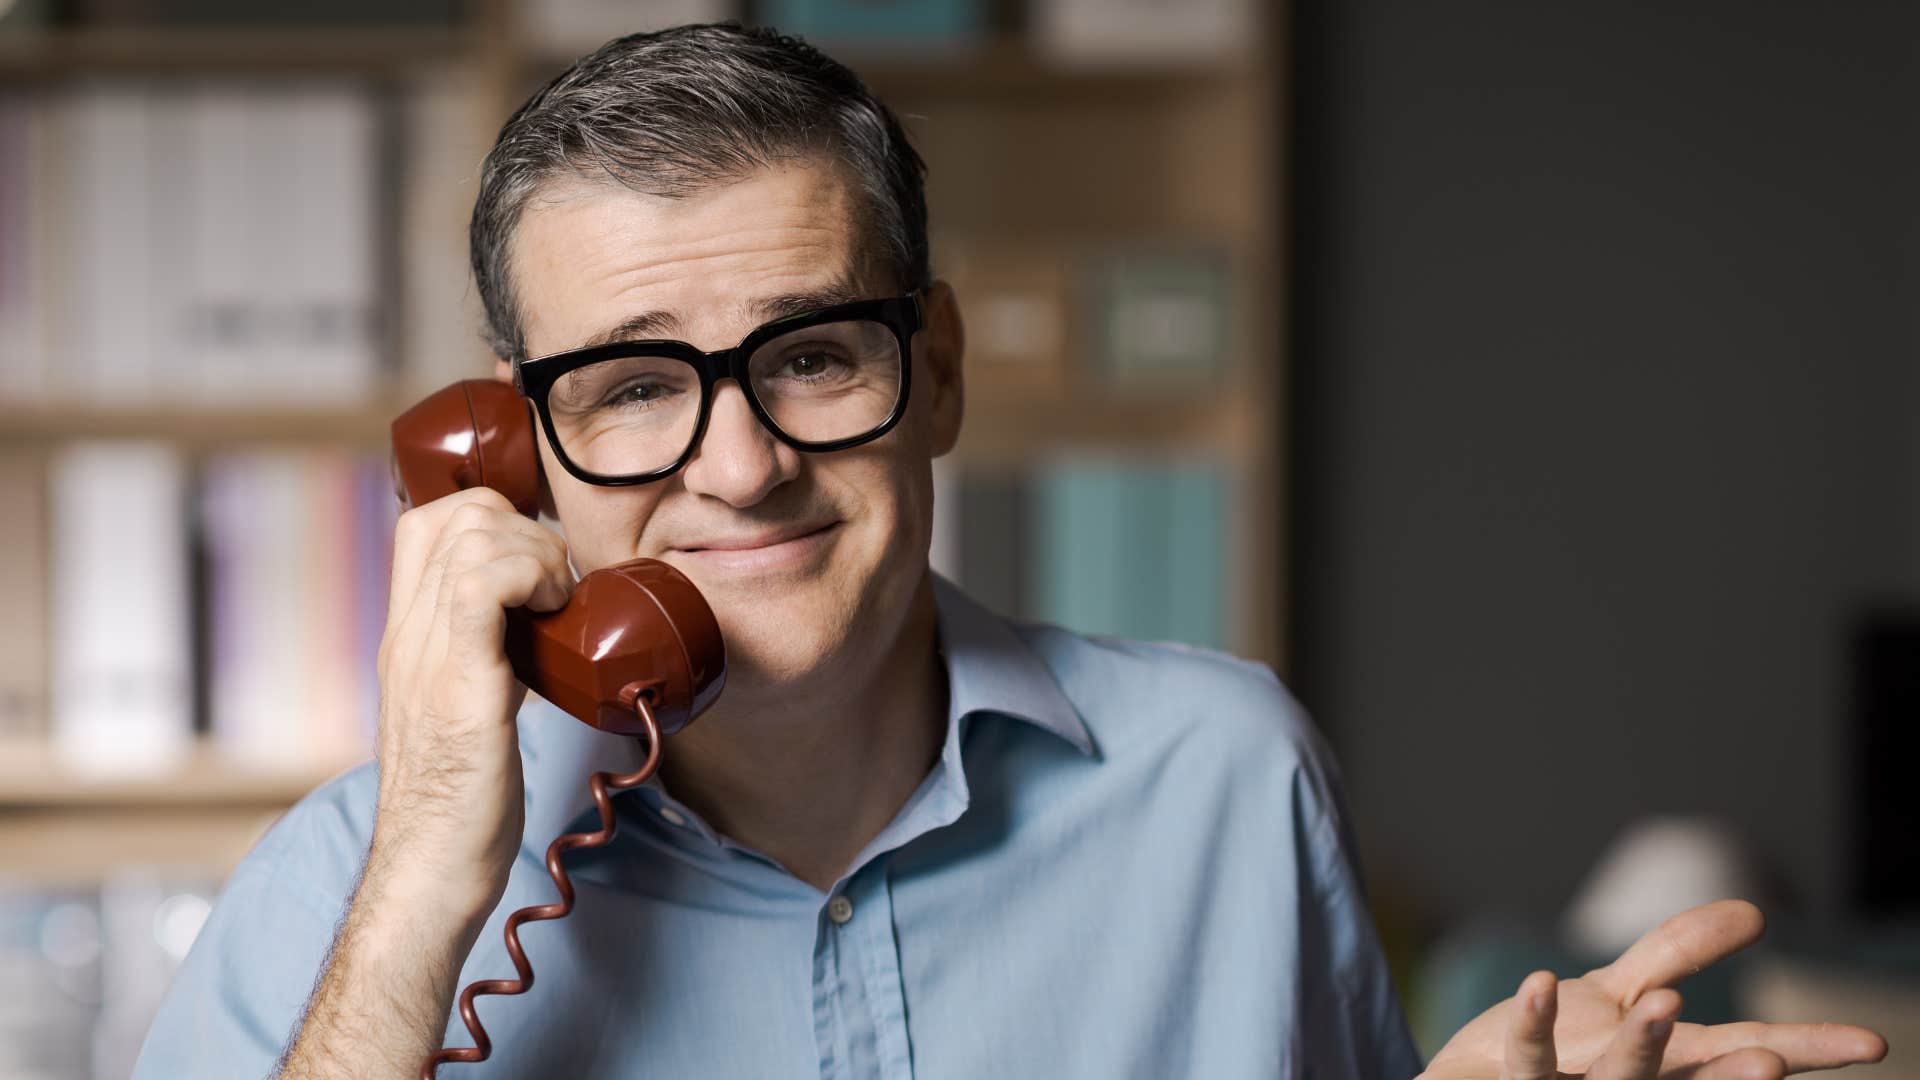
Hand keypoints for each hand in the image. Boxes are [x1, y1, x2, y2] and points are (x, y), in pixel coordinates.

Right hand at [370, 486, 574, 918]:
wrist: (432, 870)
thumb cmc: (461, 802)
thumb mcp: (466, 705)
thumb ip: (486, 657)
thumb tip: (535, 625)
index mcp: (406, 637)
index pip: (426, 522)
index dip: (494, 517)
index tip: (539, 567)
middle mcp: (407, 636)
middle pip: (455, 514)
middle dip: (526, 529)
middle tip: (558, 589)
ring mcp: (426, 657)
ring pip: (470, 535)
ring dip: (536, 552)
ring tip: (558, 606)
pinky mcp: (459, 687)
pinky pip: (480, 587)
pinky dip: (529, 577)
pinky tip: (553, 615)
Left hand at [1421, 900, 1886, 1078]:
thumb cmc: (1564, 1047)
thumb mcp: (1621, 991)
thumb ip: (1677, 952)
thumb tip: (1756, 911)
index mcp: (1670, 1063)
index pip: (1744, 1051)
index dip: (1804, 1049)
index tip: (1873, 1045)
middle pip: (1693, 1076)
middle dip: (1734, 1073)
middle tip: (1772, 1060)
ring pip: (1618, 1075)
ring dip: (1642, 1045)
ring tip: (1665, 1005)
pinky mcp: (1517, 1077)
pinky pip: (1530, 1052)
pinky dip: (1536, 1021)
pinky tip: (1540, 984)